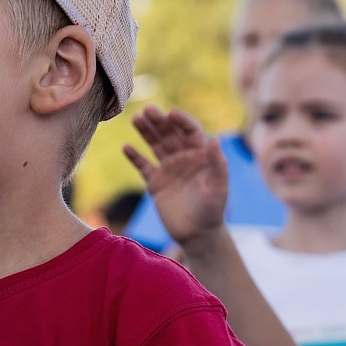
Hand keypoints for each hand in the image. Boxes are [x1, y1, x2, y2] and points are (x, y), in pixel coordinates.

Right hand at [123, 109, 230, 244]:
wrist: (197, 235)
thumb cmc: (213, 211)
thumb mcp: (218, 187)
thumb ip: (218, 163)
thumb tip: (215, 139)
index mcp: (200, 155)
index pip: (190, 131)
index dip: (181, 121)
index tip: (171, 114)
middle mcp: (184, 158)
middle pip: (170, 134)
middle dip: (159, 121)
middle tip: (148, 110)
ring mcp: (168, 169)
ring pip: (155, 145)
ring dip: (146, 132)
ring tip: (135, 119)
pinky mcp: (156, 183)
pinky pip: (143, 166)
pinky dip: (135, 157)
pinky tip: (126, 147)